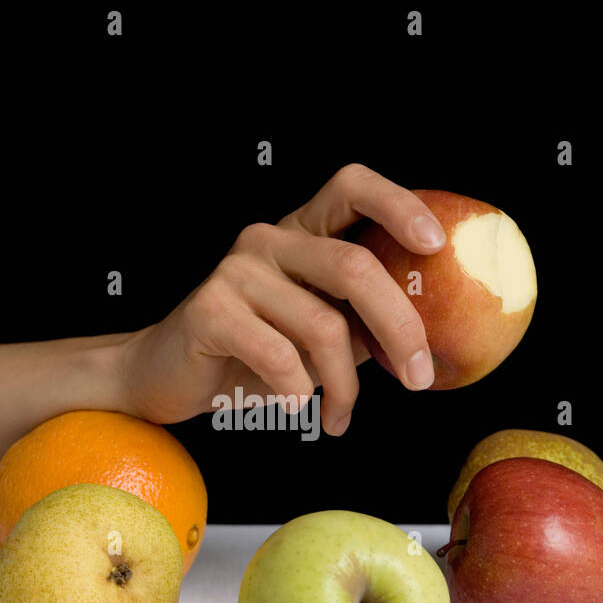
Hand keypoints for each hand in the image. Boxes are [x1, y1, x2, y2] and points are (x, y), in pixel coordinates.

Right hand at [118, 164, 445, 436]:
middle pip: (354, 266)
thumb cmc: (253, 354)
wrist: (166, 375)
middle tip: (418, 376)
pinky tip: (294, 409)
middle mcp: (269, 239)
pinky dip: (297, 393)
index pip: (352, 188)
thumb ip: (362, 322)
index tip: (436, 246)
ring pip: (322, 326)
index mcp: (301, 233)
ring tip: (340, 414)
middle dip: (399, 327)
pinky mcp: (210, 308)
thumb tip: (425, 340)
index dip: (399, 206)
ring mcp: (236, 270)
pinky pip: (280, 357)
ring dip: (343, 384)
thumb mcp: (318, 333)